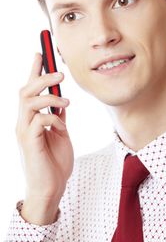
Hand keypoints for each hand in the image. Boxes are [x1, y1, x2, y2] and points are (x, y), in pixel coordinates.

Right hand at [15, 52, 73, 223]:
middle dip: (41, 76)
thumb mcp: (60, 133)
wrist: (52, 188)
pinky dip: (53, 118)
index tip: (40, 52)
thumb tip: (61, 102)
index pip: (29, 89)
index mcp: (31, 119)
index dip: (34, 70)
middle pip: (25, 90)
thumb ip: (58, 117)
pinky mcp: (29, 142)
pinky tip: (61, 126)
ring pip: (27, 101)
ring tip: (66, 100)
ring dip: (49, 96)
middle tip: (60, 73)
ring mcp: (24, 132)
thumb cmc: (55, 162)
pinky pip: (38, 120)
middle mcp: (23, 122)